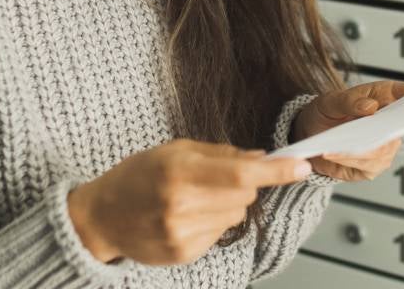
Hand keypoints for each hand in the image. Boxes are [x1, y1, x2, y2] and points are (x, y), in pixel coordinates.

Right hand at [66, 139, 311, 264]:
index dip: (276, 171)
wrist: (101, 218)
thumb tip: (262, 157)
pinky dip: (212, 222)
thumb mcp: (174, 150)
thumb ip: (220, 153)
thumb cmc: (137, 176)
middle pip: (244, 194)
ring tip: (194, 198)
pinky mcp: (184, 254)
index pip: (241, 173)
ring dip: (227, 204)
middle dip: (242, 182)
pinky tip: (186, 217)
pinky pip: (221, 233)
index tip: (302, 166)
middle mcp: (181, 206)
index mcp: (178, 172)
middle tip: (213, 177)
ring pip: (236, 215)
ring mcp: (182, 234)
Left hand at [292, 80, 403, 181]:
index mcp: (385, 98)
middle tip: (369, 128)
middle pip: (400, 127)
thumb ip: (349, 102)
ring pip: (381, 151)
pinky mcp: (372, 167)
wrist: (312, 135)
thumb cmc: (328, 112)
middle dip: (386, 129)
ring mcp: (385, 147)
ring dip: (357, 149)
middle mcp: (390, 124)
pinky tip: (332, 153)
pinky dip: (347, 160)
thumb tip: (370, 107)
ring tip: (335, 145)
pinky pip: (365, 166)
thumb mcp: (332, 101)